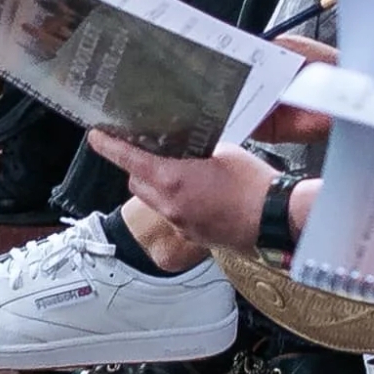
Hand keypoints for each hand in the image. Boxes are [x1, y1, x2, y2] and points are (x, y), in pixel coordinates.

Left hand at [109, 130, 278, 260]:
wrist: (277, 220)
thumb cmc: (256, 186)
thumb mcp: (225, 152)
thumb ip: (199, 149)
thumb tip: (190, 146)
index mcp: (173, 180)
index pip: (129, 159)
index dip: (109, 146)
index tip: (96, 137)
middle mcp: (170, 205)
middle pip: (136, 182)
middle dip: (137, 166)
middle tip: (148, 150)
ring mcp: (181, 223)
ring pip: (154, 201)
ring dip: (158, 186)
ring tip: (181, 172)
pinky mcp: (193, 236)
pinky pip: (174, 215)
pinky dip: (178, 202)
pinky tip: (201, 194)